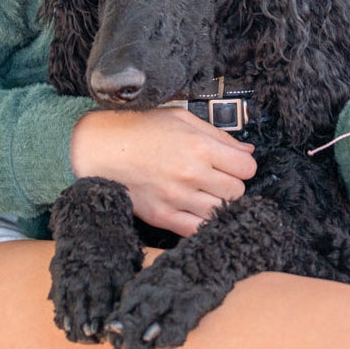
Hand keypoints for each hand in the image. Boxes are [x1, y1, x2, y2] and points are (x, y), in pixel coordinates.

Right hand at [70, 107, 256, 236]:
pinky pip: (196, 230)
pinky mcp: (162, 216)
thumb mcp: (182, 118)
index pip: (246, 167)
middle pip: (237, 191)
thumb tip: (247, 150)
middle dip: (232, 184)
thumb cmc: (142, 128)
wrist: (101, 148)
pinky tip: (195, 209)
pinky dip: (202, 222)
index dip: (243, 165)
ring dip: (218, 203)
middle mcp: (191, 173)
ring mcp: (176, 198)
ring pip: (221, 212)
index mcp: (199, 146)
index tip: (233, 164)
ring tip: (204, 192)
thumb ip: (218, 135)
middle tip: (217, 177)